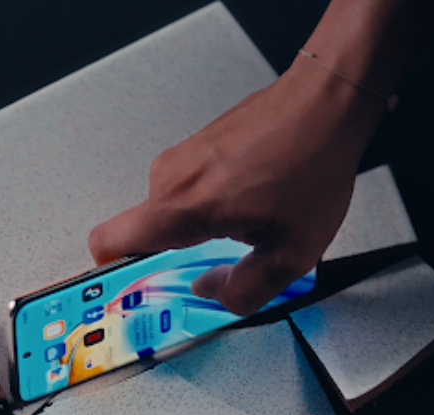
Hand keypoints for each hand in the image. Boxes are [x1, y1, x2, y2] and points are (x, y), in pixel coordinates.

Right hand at [88, 56, 385, 315]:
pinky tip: (257, 199)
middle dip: (181, 253)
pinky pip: (191, 189)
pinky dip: (215, 202)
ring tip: (254, 222)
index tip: (127, 287)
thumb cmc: (311, 161)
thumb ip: (245, 289)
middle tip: (225, 260)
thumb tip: (215, 293)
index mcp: (182, 206)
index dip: (110, 270)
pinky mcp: (198, 145)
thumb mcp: (290, 252)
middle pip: (149, 233)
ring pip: (174, 211)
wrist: (325, 103)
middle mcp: (171, 177)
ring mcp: (182, 156)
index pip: (108, 241)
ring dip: (203, 225)